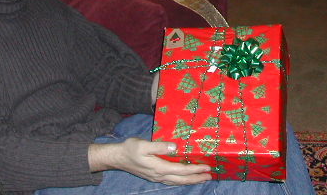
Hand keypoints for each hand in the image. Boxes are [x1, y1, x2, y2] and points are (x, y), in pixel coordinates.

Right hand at [88, 138, 211, 185]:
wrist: (117, 158)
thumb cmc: (130, 149)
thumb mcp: (143, 144)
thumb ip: (158, 146)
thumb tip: (174, 147)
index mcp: (158, 167)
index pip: (181, 170)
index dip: (194, 169)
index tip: (206, 167)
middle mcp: (159, 175)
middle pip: (181, 179)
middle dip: (196, 178)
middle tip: (209, 176)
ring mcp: (156, 177)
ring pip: (177, 182)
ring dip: (190, 181)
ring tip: (202, 179)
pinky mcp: (154, 176)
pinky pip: (172, 181)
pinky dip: (181, 181)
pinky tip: (185, 179)